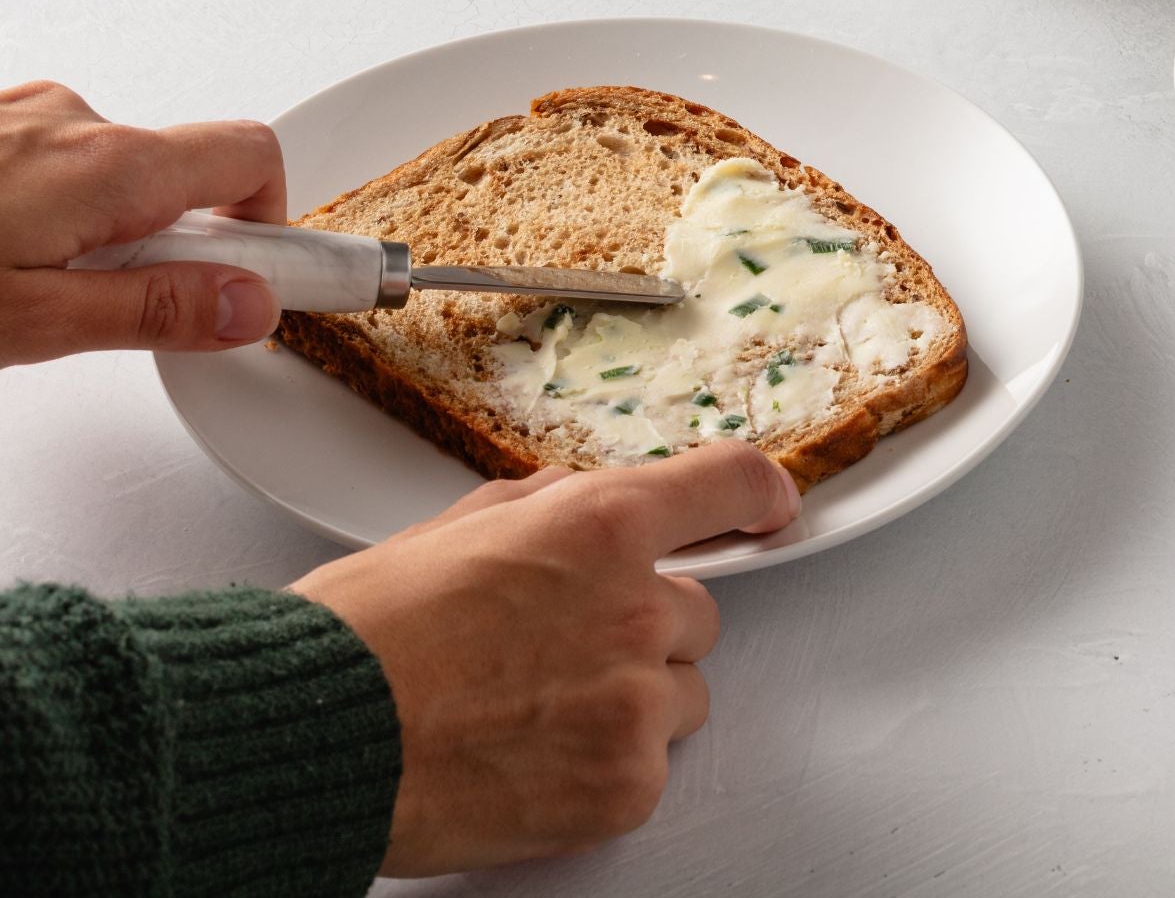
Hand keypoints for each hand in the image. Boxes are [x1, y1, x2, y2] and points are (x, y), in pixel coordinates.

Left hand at [0, 80, 284, 365]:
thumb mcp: (31, 321)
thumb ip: (153, 311)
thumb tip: (249, 305)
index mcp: (109, 166)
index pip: (251, 159)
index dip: (269, 226)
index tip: (264, 281)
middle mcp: (76, 122)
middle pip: (182, 175)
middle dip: (170, 243)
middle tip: (114, 308)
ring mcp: (27, 114)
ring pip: (115, 173)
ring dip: (103, 228)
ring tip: (29, 289)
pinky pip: (59, 161)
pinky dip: (55, 208)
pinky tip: (4, 254)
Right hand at [292, 444, 800, 873]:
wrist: (311, 737)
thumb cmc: (363, 632)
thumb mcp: (455, 526)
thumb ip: (544, 507)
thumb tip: (577, 501)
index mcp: (600, 524)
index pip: (728, 485)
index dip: (758, 493)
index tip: (769, 507)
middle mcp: (635, 604)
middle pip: (697, 610)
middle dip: (643, 625)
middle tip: (560, 648)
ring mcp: (636, 699)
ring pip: (680, 692)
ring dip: (631, 698)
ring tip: (534, 709)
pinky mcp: (625, 784)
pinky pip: (650, 764)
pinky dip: (605, 766)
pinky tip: (531, 756)